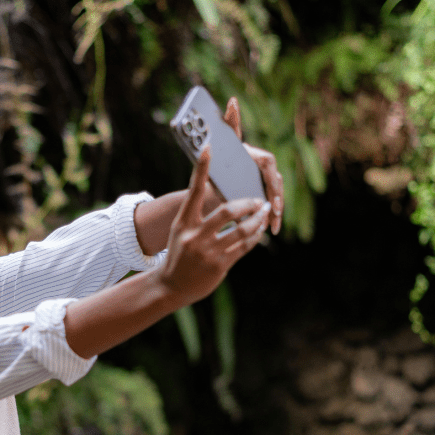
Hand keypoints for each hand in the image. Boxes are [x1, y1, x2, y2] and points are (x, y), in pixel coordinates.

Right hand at [159, 148, 269, 306]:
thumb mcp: (181, 231)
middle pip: (227, 211)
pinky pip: (244, 247)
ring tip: (264, 212)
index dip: (201, 169)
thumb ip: (197, 215)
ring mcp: (207, 252)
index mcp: (183, 222)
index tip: (208, 147)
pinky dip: (255, 236)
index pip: (193, 190)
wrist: (170, 286)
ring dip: (257, 220)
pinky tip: (259, 230)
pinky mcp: (219, 266)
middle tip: (258, 199)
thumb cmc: (179, 253)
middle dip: (247, 204)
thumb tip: (217, 195)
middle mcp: (194, 236)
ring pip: (242, 230)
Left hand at [223, 97, 283, 234]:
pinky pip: (272, 206)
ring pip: (276, 196)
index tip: (272, 188)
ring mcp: (265, 181)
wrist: (214, 175)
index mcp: (255, 156)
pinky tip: (272, 230)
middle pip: (275, 182)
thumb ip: (229, 124)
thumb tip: (233, 102)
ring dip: (276, 211)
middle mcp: (263, 168)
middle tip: (274, 209)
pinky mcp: (263, 194)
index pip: (268, 163)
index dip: (272, 176)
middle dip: (276, 197)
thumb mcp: (223, 143)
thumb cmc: (219, 156)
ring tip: (273, 225)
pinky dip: (272, 218)